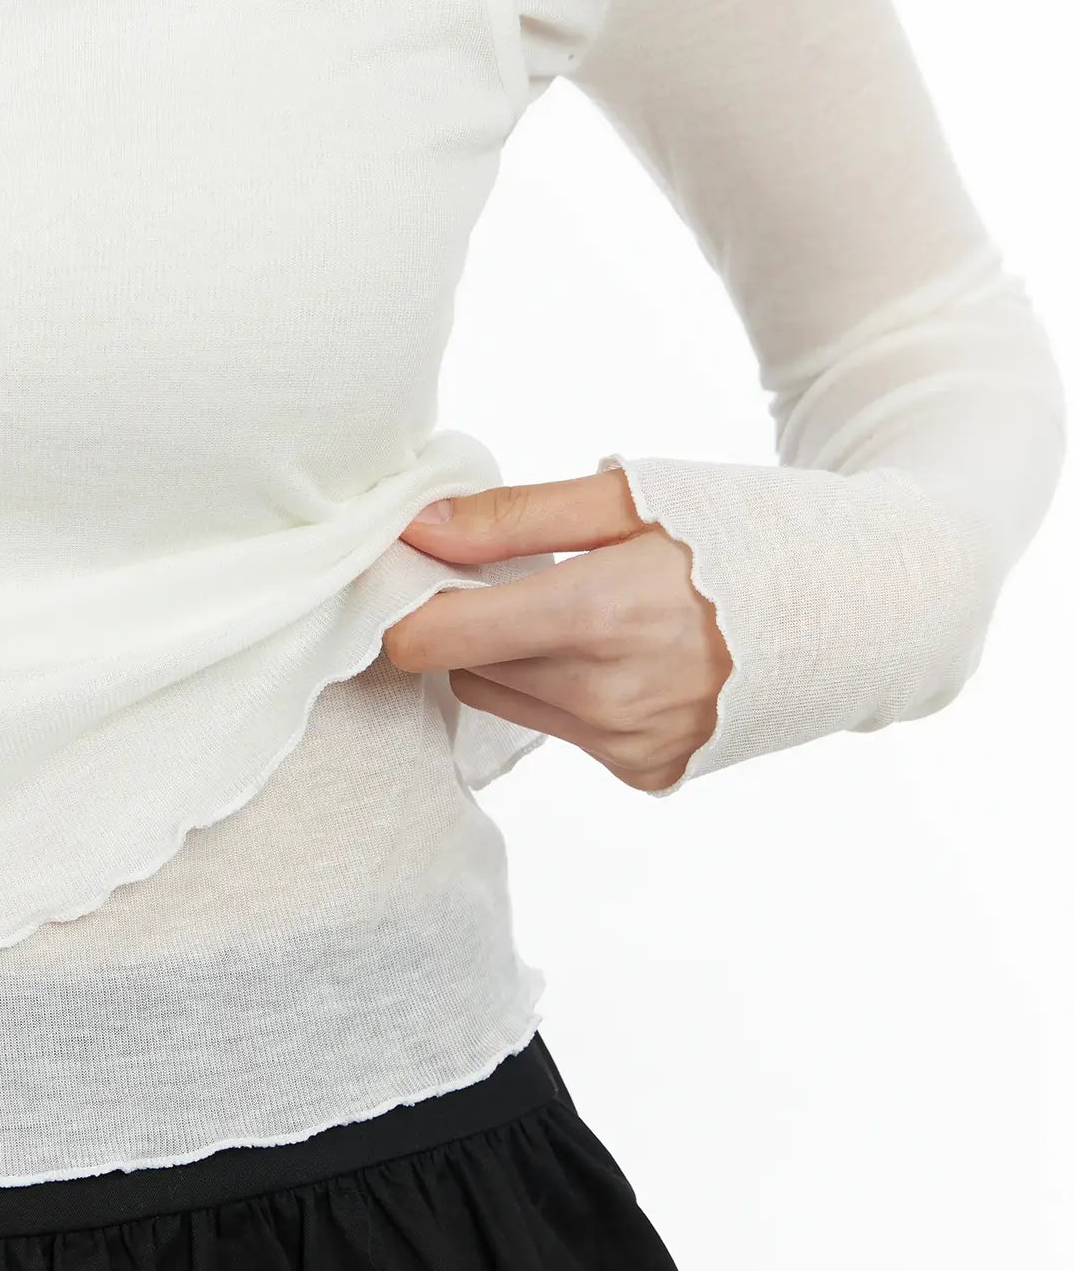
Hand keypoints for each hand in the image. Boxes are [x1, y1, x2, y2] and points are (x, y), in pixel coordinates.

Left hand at [382, 471, 732, 792]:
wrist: (860, 606)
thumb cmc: (744, 534)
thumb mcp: (629, 498)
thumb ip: (511, 517)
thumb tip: (415, 527)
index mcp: (598, 614)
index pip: (435, 639)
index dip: (411, 604)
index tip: (420, 572)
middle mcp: (608, 697)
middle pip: (466, 669)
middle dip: (475, 625)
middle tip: (524, 578)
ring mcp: (630, 744)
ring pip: (507, 703)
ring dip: (519, 661)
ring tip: (588, 614)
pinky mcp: (649, 772)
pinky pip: (564, 733)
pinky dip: (572, 695)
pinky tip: (631, 658)